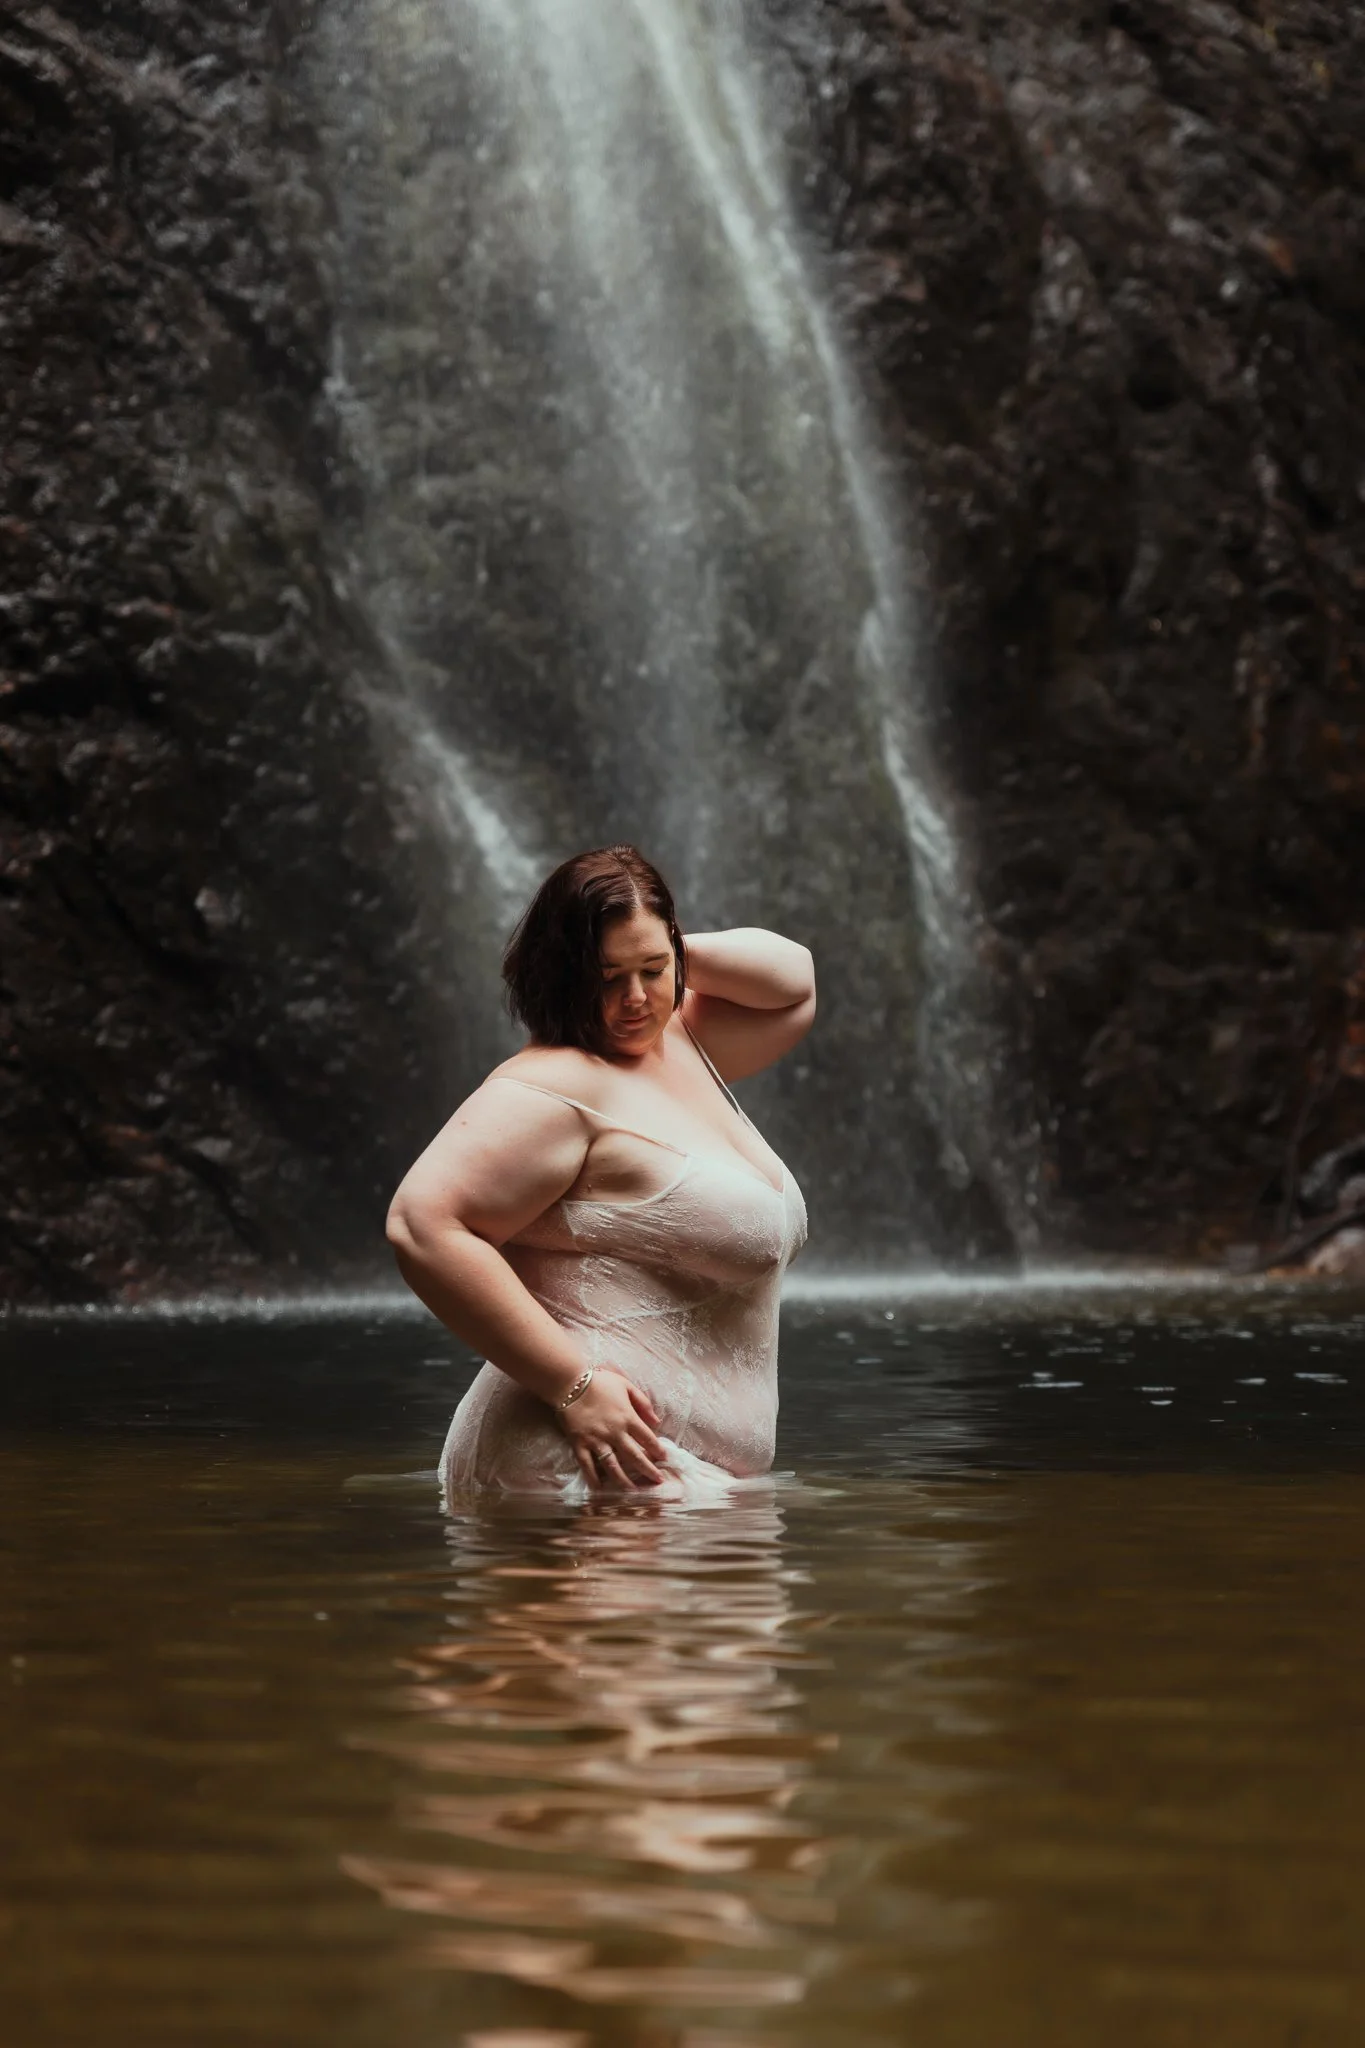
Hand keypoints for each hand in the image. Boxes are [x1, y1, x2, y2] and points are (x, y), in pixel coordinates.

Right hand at [555, 1367, 667, 1490]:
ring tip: (633, 1492)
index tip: (664, 1459)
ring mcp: (596, 1441)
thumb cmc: (600, 1382)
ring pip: (613, 1466)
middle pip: (634, 1456)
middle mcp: (614, 1433)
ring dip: (624, 1481)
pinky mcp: (580, 1444)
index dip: (657, 1450)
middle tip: (658, 1481)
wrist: (570, 1383)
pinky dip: (593, 1478)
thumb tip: (657, 1421)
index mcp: (627, 1418)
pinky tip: (600, 1488)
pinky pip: (587, 1465)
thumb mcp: (626, 1385)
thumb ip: (643, 1403)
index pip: (647, 1438)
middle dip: (648, 1470)